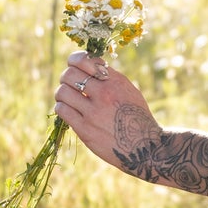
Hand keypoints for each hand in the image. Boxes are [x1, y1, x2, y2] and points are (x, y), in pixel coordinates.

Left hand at [54, 51, 158, 171]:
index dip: (75, 60)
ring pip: (62, 92)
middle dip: (66, 78)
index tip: (75, 66)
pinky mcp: (85, 129)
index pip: (85, 60)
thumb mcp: (130, 91)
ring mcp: (93, 112)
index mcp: (116, 81)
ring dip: (62, 93)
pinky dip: (62, 107)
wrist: (145, 147)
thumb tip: (87, 65)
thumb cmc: (136, 117)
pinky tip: (69, 110)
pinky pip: (62, 110)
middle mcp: (104, 94)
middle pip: (69, 74)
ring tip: (67, 98)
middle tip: (70, 84)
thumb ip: (110, 78)